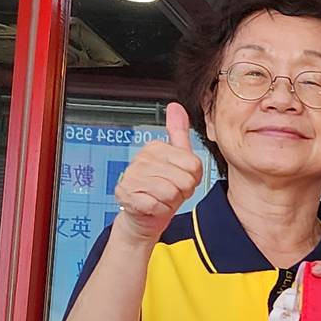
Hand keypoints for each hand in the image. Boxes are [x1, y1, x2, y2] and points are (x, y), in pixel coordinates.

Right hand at [112, 102, 204, 246]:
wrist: (144, 215)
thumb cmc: (162, 187)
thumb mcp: (175, 159)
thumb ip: (178, 133)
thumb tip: (176, 106)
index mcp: (155, 148)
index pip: (194, 165)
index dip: (192, 178)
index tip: (180, 178)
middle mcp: (141, 159)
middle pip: (185, 180)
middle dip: (182, 191)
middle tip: (171, 191)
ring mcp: (132, 177)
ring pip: (171, 194)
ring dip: (171, 202)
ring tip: (162, 198)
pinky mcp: (127, 196)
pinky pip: (159, 206)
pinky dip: (160, 211)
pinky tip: (153, 207)